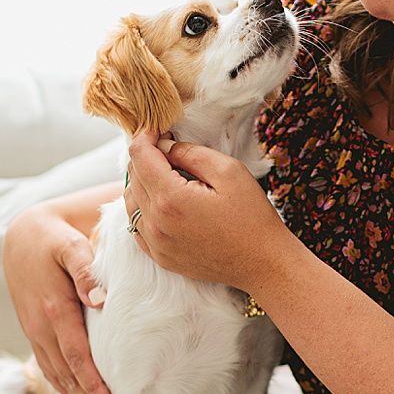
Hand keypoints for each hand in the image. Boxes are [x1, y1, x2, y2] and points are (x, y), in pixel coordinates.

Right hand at [2, 201, 114, 393]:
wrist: (23, 237)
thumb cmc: (55, 239)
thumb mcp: (70, 244)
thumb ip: (85, 270)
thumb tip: (98, 299)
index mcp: (52, 308)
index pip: (76, 354)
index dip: (92, 382)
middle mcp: (39, 325)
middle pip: (65, 370)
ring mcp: (34, 330)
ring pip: (54, 372)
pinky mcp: (33, 331)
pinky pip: (47, 364)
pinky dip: (62, 384)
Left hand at [123, 133, 293, 290]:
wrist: (262, 263)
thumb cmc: (252, 217)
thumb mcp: (228, 171)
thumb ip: (190, 153)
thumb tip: (164, 146)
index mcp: (171, 198)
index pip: (140, 156)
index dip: (147, 136)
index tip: (161, 131)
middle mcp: (156, 223)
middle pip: (133, 177)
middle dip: (147, 158)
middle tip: (170, 150)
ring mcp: (156, 243)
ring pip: (130, 201)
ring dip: (143, 183)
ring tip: (169, 176)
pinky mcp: (160, 257)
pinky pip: (137, 226)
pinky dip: (144, 209)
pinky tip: (166, 203)